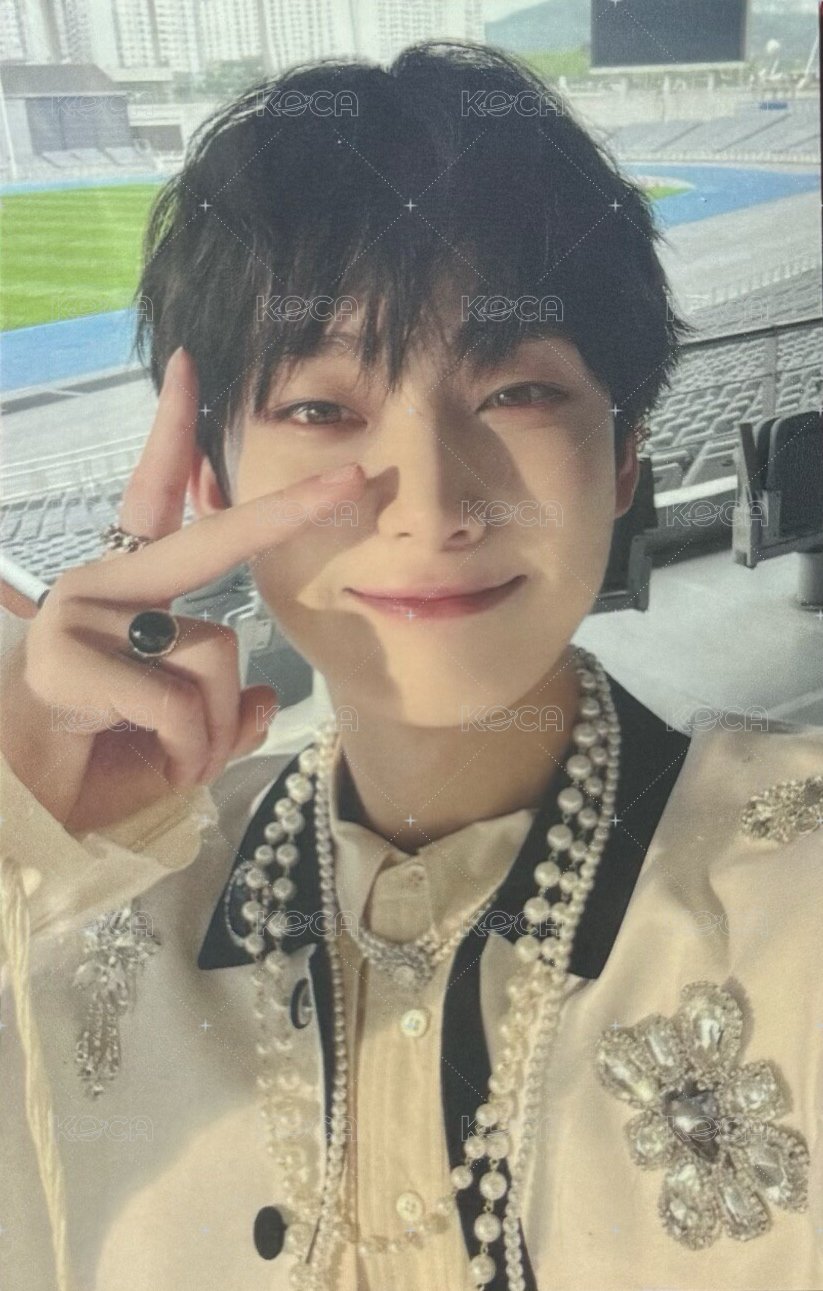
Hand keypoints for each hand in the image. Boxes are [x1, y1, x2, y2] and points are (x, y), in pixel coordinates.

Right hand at [0, 347, 362, 832]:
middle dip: (288, 511)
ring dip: (211, 727)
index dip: (173, 434)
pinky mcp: (69, 656)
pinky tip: (157, 764)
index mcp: (124, 590)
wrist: (20, 807)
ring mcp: (82, 615)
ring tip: (173, 759)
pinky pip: (182, 703)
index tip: (191, 366)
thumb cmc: (90, 765)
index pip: (153, 497)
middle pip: (210, 541)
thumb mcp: (178, 742)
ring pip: (213, 654)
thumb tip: (265, 700)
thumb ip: (221, 716)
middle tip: (357, 480)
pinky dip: (190, 749)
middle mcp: (101, 584)